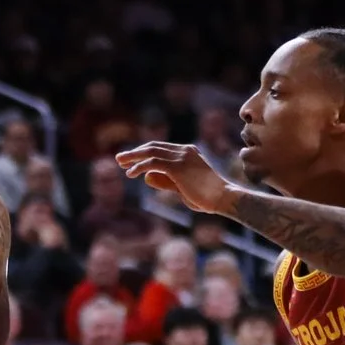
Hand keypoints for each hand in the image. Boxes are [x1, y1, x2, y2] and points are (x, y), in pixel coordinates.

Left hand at [115, 142, 233, 214]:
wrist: (224, 198)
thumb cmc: (206, 197)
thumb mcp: (183, 187)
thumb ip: (166, 181)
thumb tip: (147, 177)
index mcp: (188, 152)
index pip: (161, 148)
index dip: (144, 153)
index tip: (131, 160)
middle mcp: (184, 150)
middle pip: (153, 146)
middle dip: (135, 152)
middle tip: (120, 158)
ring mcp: (181, 157)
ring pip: (151, 152)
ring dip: (133, 157)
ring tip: (120, 164)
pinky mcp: (178, 167)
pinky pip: (153, 163)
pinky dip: (139, 167)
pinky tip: (131, 174)